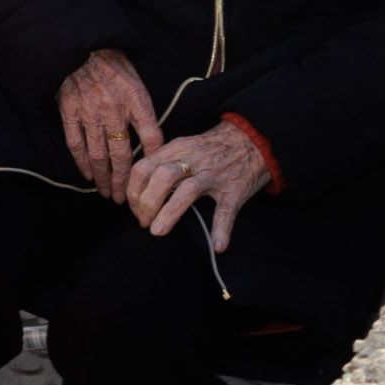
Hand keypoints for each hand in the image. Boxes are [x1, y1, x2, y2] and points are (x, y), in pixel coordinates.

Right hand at [57, 51, 163, 197]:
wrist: (80, 45)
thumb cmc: (113, 64)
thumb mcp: (137, 83)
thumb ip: (144, 111)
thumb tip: (153, 141)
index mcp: (135, 100)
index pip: (152, 136)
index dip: (154, 159)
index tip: (155, 177)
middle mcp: (114, 110)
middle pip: (122, 155)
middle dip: (124, 181)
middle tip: (125, 199)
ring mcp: (89, 113)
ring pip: (98, 155)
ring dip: (103, 178)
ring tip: (107, 193)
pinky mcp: (69, 112)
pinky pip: (76, 143)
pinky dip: (81, 163)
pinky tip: (87, 175)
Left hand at [126, 126, 274, 250]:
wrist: (252, 139)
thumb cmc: (212, 147)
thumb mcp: (183, 145)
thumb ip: (162, 160)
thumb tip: (139, 184)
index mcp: (176, 149)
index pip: (144, 167)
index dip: (133, 190)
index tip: (133, 208)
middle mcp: (193, 160)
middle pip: (161, 177)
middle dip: (146, 202)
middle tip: (144, 222)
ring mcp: (214, 175)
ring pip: (188, 191)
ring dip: (169, 212)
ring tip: (158, 231)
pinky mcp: (235, 189)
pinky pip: (227, 210)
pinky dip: (222, 228)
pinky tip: (217, 245)